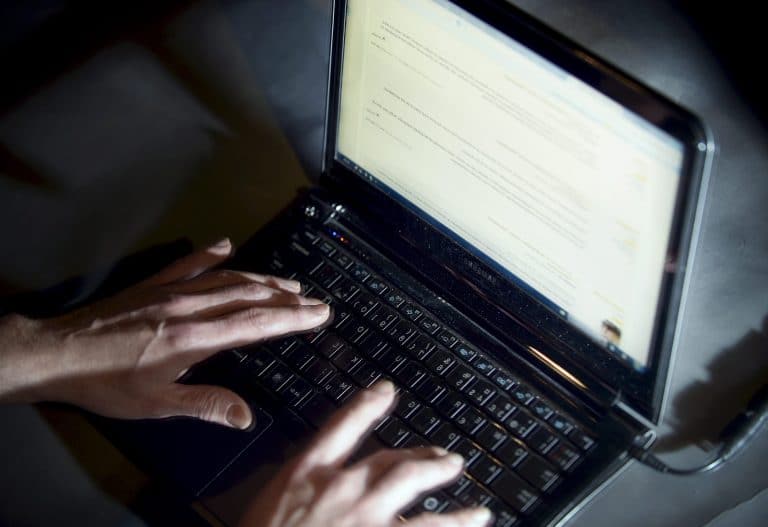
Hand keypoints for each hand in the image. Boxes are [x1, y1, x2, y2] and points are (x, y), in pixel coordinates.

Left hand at [0, 238, 330, 428]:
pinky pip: (190, 263)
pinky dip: (212, 254)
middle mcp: (192, 306)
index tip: (320, 313)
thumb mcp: (157, 403)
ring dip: (263, 279)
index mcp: (196, 337)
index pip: (256, 323)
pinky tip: (228, 245)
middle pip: (250, 296)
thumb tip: (247, 417)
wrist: (58, 352)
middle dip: (288, 298)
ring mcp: (173, 289)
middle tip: (317, 299)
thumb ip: (205, 404)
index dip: (293, 318)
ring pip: (228, 278)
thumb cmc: (109, 383)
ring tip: (289, 282)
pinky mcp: (154, 282)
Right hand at [240, 381, 491, 526]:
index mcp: (306, 474)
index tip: (386, 391)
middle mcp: (342, 488)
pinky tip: (475, 521)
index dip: (367, 404)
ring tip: (471, 494)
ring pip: (416, 486)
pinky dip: (455, 525)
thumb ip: (295, 495)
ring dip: (444, 482)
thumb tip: (313, 492)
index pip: (341, 425)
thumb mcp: (266, 510)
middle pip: (391, 460)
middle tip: (445, 458)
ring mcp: (367, 516)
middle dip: (422, 456)